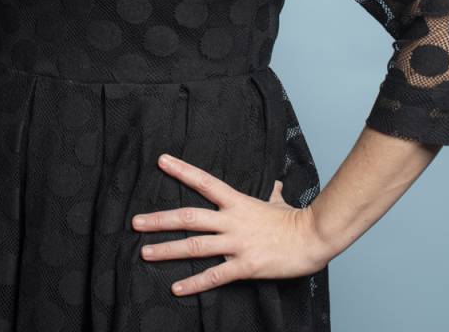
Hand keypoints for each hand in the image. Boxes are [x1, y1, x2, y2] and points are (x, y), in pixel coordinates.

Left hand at [131, 152, 329, 296]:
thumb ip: (269, 192)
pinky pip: (214, 276)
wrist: (313, 237)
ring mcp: (237, 243)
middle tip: (135, 222)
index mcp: (237, 201)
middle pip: (189, 217)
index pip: (203, 181)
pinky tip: (176, 287)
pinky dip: (194, 283)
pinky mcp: (245, 266)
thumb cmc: (295, 219)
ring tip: (145, 252)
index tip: (161, 161)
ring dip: (167, 250)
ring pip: (195, 246)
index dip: (181, 171)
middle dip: (160, 220)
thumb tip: (274, 183)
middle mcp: (232, 220)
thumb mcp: (278, 199)